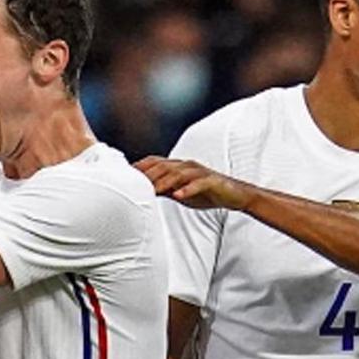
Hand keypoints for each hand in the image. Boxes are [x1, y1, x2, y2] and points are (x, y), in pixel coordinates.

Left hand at [133, 155, 253, 210]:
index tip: (124, 176)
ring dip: (164, 181)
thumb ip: (163, 190)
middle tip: (134, 185)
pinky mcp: (212, 180)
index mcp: (178, 167)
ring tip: (153, 190)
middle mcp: (187, 165)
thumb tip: (142, 193)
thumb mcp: (180, 192)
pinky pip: (198, 183)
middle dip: (148, 174)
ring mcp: (200, 172)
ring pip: (178, 173)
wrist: (235, 195)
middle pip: (164, 166)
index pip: (155, 162)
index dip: (140, 167)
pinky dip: (187, 189)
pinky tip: (178, 196)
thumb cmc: (205, 193)